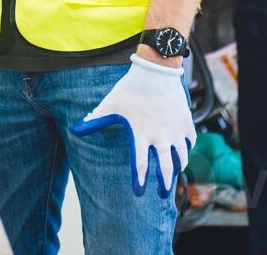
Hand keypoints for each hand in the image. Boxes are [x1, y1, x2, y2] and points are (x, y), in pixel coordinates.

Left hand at [71, 54, 194, 197]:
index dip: (139, 179)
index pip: (140, 165)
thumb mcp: (110, 104)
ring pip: (180, 156)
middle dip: (164, 184)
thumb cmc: (130, 88)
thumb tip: (76, 129)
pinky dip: (188, 147)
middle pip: (164, 167)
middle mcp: (159, 137)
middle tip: (163, 194)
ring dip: (178, 166)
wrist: (155, 71)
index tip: (138, 191)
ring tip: (176, 172)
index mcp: (140, 135)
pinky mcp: (186, 121)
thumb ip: (95, 120)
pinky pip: (190, 140)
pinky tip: (185, 149)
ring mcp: (174, 130)